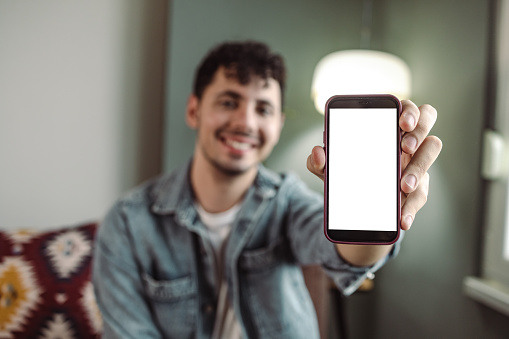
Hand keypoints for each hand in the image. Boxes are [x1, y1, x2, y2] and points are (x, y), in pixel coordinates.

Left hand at [306, 100, 441, 230]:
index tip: (401, 123)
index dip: (408, 111)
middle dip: (419, 131)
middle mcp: (405, 139)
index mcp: (385, 127)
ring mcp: (416, 162)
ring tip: (403, 185)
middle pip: (427, 119)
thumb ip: (319, 161)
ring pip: (431, 153)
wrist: (355, 205)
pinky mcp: (418, 188)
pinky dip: (410, 208)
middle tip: (404, 147)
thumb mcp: (330, 168)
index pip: (405, 108)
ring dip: (419, 169)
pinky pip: (421, 195)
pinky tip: (402, 219)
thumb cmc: (347, 173)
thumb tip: (317, 153)